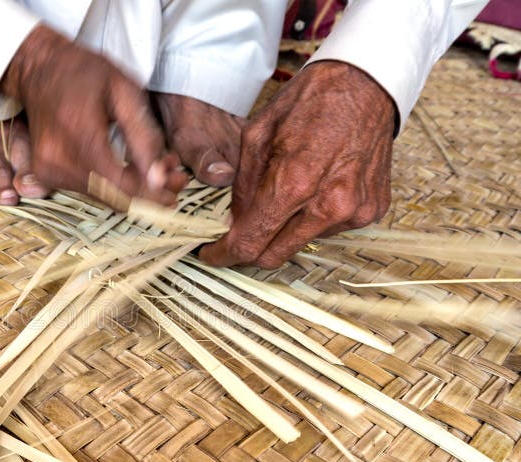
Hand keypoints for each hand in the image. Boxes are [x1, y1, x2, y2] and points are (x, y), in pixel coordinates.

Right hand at [2, 25, 184, 206]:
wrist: (39, 69)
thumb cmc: (84, 73)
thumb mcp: (125, 92)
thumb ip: (144, 137)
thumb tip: (160, 180)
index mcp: (79, 135)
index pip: (123, 187)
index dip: (155, 193)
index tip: (177, 184)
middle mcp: (58, 160)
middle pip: (114, 197)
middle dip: (148, 191)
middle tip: (172, 174)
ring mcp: (47, 171)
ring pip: (103, 197)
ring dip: (131, 188)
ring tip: (150, 165)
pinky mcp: (44, 175)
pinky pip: (88, 191)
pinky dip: (110, 184)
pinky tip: (124, 166)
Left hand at [199, 61, 394, 267]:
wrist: (366, 83)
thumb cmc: (309, 102)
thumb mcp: (257, 135)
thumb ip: (243, 187)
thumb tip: (233, 224)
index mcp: (295, 183)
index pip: (251, 241)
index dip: (225, 254)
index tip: (213, 254)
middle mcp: (329, 205)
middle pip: (274, 255)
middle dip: (250, 249)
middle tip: (238, 234)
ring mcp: (354, 211)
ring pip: (301, 242)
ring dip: (285, 228)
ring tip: (290, 190)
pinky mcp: (371, 211)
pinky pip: (330, 229)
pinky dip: (314, 217)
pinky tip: (318, 186)